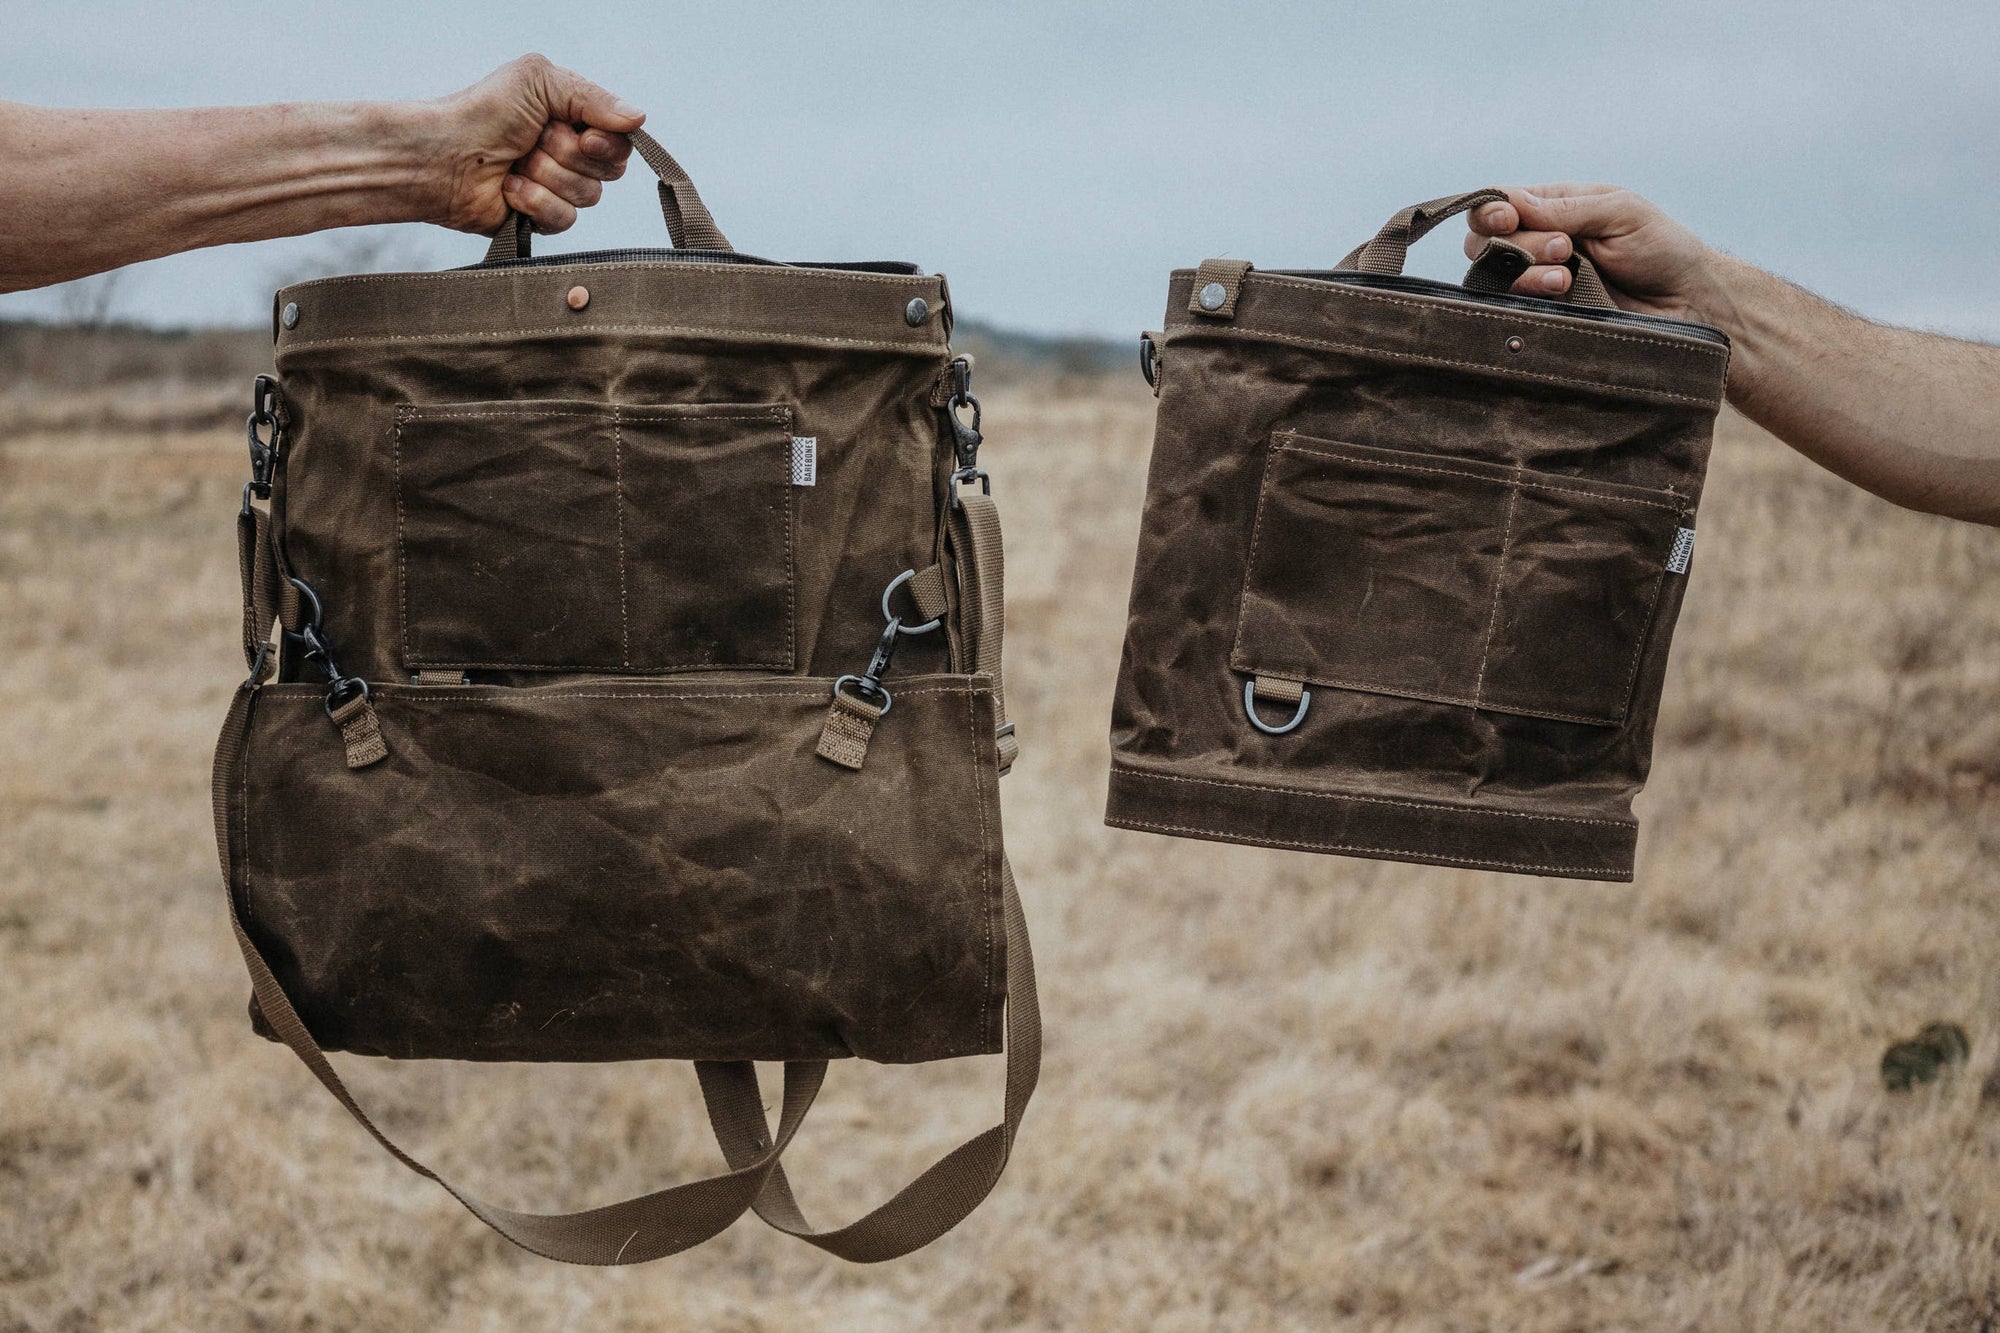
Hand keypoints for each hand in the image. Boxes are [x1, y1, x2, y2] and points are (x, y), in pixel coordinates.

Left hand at [428, 54, 643, 236]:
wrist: (441, 155)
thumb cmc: (482, 112)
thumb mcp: (539, 82)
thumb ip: (593, 97)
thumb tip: (639, 117)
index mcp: (572, 118)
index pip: (620, 140)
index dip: (607, 142)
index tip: (583, 135)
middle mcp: (569, 153)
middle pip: (610, 170)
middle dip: (569, 155)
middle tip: (534, 141)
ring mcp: (556, 187)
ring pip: (589, 196)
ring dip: (548, 176)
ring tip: (516, 164)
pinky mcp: (541, 218)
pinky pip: (565, 220)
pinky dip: (535, 201)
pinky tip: (509, 188)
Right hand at [1464, 184, 1719, 320]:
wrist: (1687, 303)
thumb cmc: (1662, 248)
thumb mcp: (1619, 212)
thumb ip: (1564, 208)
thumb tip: (1510, 203)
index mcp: (1555, 206)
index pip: (1499, 203)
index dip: (1491, 211)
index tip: (1508, 219)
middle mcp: (1538, 240)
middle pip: (1484, 239)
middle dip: (1518, 242)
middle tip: (1564, 247)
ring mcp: (1537, 278)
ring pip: (1493, 274)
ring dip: (1526, 271)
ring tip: (1567, 276)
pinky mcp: (1544, 311)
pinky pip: (1511, 305)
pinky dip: (1529, 294)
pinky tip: (1562, 292)